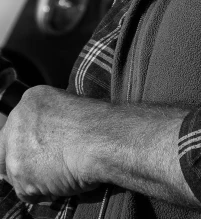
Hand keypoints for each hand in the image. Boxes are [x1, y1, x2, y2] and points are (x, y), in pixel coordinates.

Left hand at [0, 85, 102, 202]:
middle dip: (24, 160)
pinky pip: (25, 192)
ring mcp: (15, 147)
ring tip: (60, 172)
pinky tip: (61, 181)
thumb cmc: (97, 125)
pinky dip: (42, 192)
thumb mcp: (70, 108)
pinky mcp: (19, 172)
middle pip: (7, 149)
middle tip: (47, 165)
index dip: (29, 142)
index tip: (43, 148)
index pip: (16, 127)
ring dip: (34, 177)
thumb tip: (46, 140)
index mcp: (31, 99)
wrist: (101, 139)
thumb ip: (50, 121)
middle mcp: (17, 120)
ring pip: (14, 172)